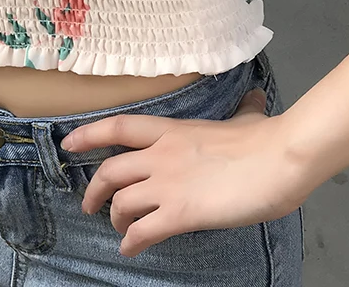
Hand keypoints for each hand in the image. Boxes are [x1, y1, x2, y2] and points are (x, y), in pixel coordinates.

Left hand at [60, 88, 312, 256]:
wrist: (280, 159)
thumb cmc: (265, 138)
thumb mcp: (247, 118)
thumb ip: (243, 111)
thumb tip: (255, 99)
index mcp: (171, 130)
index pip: (117, 127)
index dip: (88, 134)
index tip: (68, 144)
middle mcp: (161, 155)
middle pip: (110, 171)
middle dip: (94, 190)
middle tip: (90, 205)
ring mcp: (169, 184)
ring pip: (121, 203)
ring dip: (116, 220)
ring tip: (122, 231)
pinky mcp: (182, 212)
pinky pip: (144, 231)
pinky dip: (132, 243)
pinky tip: (132, 249)